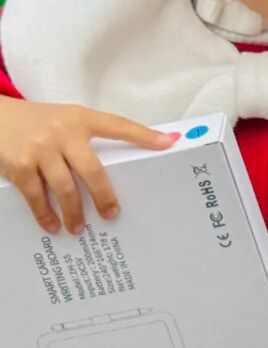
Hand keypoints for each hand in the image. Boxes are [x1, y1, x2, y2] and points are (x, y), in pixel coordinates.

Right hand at [0, 97, 177, 233]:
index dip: (144, 135)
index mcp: (81, 118)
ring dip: (74, 212)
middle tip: (112, 214)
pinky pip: (36, 195)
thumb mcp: (68, 119)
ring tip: (79, 228)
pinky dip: (44, 213)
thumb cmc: (40, 122)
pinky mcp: (19, 165)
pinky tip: (52, 225)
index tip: (169, 144)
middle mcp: (63, 132)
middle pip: (92, 169)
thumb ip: (91, 136)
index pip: (119, 125)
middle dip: (104, 195)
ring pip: (65, 187)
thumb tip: (128, 159)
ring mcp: (40, 149)